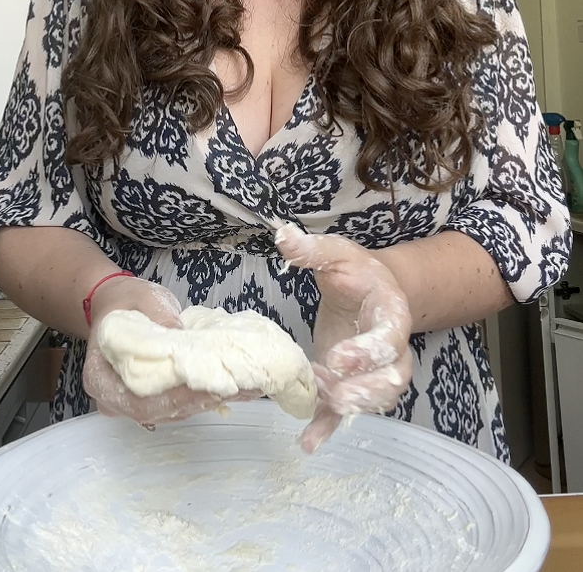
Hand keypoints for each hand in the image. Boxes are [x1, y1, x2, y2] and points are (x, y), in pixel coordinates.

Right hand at [83, 277, 228, 424]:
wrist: (114, 304)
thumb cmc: (124, 301)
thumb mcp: (141, 297)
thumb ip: (158, 313)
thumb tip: (179, 332)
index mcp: (99, 377)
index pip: (136, 401)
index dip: (172, 400)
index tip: (204, 389)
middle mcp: (111, 398)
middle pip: (154, 411)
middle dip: (193, 403)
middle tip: (227, 390)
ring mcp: (129, 403)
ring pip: (167, 412)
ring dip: (200, 403)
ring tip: (232, 389)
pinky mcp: (148, 399)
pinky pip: (172, 406)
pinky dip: (198, 398)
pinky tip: (223, 388)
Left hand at [276, 225, 412, 453]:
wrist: (373, 290)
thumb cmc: (357, 272)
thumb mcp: (337, 254)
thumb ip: (312, 249)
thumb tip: (281, 234)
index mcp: (392, 314)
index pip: (389, 337)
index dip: (367, 351)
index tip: (337, 358)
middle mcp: (394, 349)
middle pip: (392, 379)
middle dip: (364, 391)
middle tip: (332, 393)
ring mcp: (376, 372)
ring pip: (375, 401)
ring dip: (348, 408)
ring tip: (318, 409)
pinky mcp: (355, 385)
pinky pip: (348, 413)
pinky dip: (329, 428)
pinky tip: (307, 442)